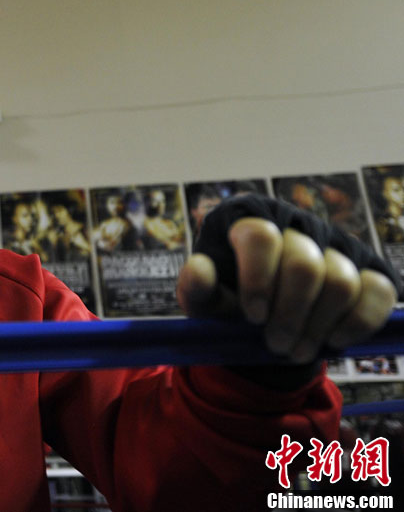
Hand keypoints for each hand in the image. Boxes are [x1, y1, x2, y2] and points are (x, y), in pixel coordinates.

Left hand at [178, 204, 398, 363]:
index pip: (260, 236)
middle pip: (302, 265)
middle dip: (289, 316)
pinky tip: (333, 340)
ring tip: (296, 350)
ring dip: (317, 327)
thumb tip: (199, 268)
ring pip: (340, 282)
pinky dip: (357, 323)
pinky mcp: (369, 268)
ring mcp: (335, 243)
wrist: (263, 326)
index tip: (253, 316)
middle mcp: (294, 224)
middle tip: (275, 345)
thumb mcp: (203, 301)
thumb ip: (196, 287)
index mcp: (247, 222)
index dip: (258, 279)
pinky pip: (378, 291)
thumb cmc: (228, 304)